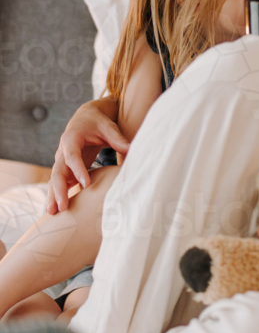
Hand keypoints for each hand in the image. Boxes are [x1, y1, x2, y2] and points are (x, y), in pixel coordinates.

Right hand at [46, 100, 129, 214]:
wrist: (85, 118)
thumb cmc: (97, 122)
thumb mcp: (107, 126)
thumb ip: (117, 138)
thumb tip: (131, 149)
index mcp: (71, 138)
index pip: (72, 156)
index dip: (78, 170)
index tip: (86, 184)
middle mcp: (62, 151)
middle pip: (57, 172)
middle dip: (59, 190)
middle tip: (63, 207)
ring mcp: (62, 162)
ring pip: (54, 180)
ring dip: (53, 197)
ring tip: (52, 214)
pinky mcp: (65, 169)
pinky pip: (58, 184)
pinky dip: (56, 196)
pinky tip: (54, 211)